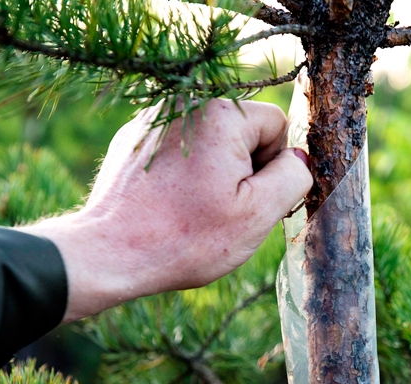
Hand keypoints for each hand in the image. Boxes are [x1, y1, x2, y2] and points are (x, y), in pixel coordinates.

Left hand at [23, 99, 311, 321]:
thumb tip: (300, 160)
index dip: (274, 168)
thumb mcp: (258, 214)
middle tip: (223, 211)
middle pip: (243, 132)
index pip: (276, 126)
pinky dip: (183, 176)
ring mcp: (154, 120)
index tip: (251, 200)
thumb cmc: (186, 238)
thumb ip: (293, 178)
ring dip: (214, 175)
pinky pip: (180, 151)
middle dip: (243, 170)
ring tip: (193, 212)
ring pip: (211, 144)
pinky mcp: (133, 140)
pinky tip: (170, 206)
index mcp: (221, 113)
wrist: (109, 253)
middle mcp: (185, 103)